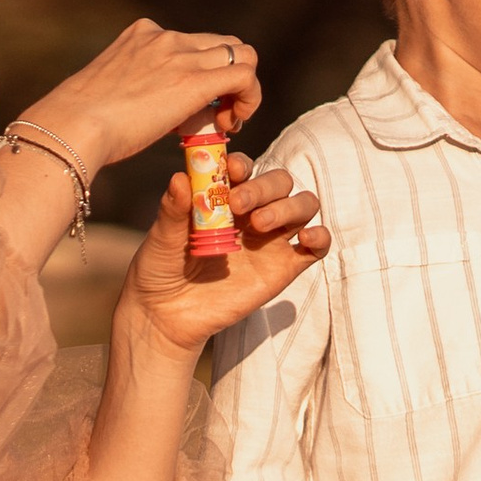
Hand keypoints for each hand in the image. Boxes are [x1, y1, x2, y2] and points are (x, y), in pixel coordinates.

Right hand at [19, 19, 263, 172]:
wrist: (74, 124)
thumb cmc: (82, 119)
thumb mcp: (113, 88)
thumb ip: (138, 86)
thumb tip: (148, 106)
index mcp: (144, 34)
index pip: (195, 43)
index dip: (207, 74)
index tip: (198, 106)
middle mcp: (165, 37)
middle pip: (225, 46)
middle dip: (230, 80)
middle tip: (219, 117)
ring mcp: (181, 54)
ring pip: (243, 56)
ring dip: (243, 91)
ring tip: (225, 123)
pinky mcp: (194, 80)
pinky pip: (245, 76)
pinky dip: (251, 99)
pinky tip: (233, 124)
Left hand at [117, 155, 328, 355]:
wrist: (168, 315)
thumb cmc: (160, 270)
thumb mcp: (161, 237)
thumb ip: (173, 210)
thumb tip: (180, 178)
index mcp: (223, 198)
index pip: (245, 169)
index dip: (243, 165)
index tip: (232, 172)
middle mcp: (253, 213)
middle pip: (280, 183)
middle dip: (264, 188)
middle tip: (238, 206)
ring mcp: (272, 240)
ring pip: (303, 206)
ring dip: (289, 207)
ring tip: (261, 225)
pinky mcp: (285, 267)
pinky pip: (316, 247)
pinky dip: (320, 237)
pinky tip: (306, 239)